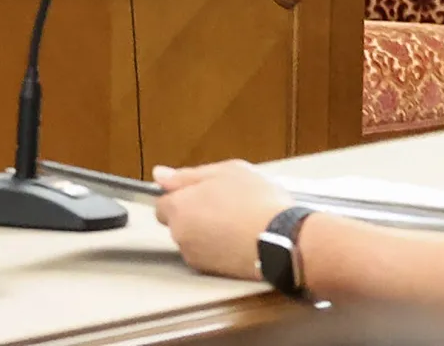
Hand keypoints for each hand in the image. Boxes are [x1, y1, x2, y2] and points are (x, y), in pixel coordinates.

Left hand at [153, 160, 291, 280]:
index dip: (181, 196)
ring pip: (192, 239)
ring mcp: (194, 256)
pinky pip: (207, 254)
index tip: (201, 192)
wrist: (283, 240)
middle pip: (177, 222)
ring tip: (234, 221)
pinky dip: (216, 247)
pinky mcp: (211, 272)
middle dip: (193, 214)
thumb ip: (188, 174)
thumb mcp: (225, 172)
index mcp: (179, 207)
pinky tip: (238, 239)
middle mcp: (180, 234)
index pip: (161, 203)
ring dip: (205, 231)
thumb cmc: (256, 201)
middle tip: (223, 203)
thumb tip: (159, 175)